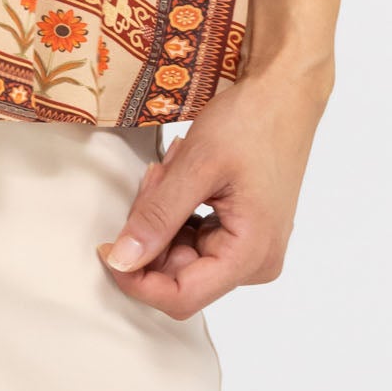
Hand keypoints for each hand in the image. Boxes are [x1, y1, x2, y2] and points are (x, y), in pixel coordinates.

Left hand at [97, 63, 329, 317]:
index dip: (136, 279)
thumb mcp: (196, 166)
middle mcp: (255, 262)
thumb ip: (158, 218)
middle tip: (152, 179)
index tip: (106, 246)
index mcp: (251, 255)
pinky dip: (176, 211)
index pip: (181, 297)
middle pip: (178, 275)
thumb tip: (122, 261)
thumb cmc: (252, 122)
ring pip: (181, 255)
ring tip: (170, 170)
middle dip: (151, 233)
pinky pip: (193, 239)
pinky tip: (181, 175)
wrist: (284, 94)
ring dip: (162, 217)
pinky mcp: (242, 232)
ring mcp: (250, 249)